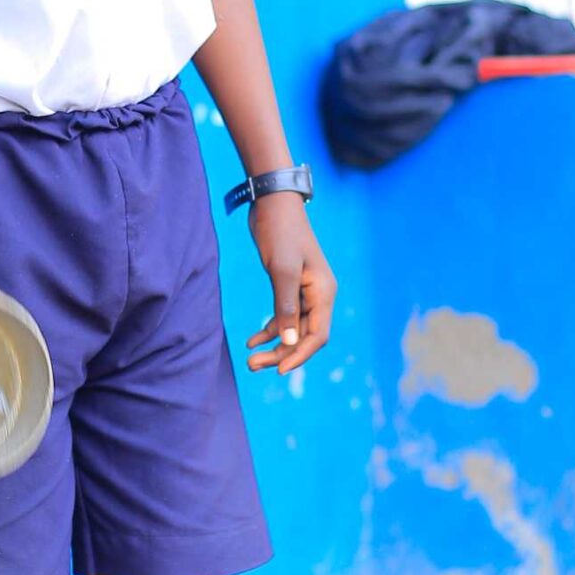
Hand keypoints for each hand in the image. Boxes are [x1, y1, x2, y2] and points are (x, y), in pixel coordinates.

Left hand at [244, 196, 336, 374]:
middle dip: (282, 354)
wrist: (272, 203)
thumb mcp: (281, 270)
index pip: (318, 335)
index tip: (278, 371)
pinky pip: (283, 316)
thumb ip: (286, 307)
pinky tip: (251, 339)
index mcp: (323, 292)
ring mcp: (304, 291)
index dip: (300, 356)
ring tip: (251, 358)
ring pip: (293, 329)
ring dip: (274, 345)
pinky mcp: (289, 286)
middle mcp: (318, 295)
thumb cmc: (279, 232)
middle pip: (305, 336)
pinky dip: (269, 329)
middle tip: (254, 365)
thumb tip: (290, 342)